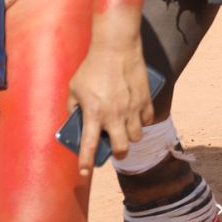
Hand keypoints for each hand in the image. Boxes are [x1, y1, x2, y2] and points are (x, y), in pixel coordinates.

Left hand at [67, 39, 152, 175]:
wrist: (116, 48)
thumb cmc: (91, 67)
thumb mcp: (74, 87)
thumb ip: (73, 106)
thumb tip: (76, 119)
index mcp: (94, 114)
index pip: (89, 147)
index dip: (86, 163)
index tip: (84, 173)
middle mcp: (114, 116)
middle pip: (121, 149)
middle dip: (118, 152)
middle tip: (115, 147)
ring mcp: (132, 109)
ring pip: (137, 136)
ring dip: (130, 135)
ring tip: (126, 128)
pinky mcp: (145, 100)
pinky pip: (148, 119)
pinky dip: (143, 121)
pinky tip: (137, 115)